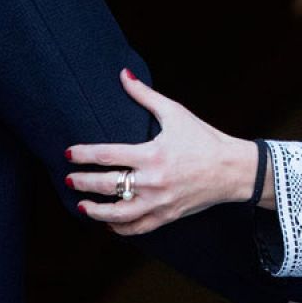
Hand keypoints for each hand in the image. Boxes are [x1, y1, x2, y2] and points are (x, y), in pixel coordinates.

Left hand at [65, 70, 256, 234]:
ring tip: (82, 206)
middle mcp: (152, 181)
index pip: (105, 155)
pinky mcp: (167, 216)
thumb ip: (145, 95)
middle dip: (82, 182)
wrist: (232, 170)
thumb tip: (123, 74)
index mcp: (151, 154)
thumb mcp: (175, 113)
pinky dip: (120, 228)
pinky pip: (137, 228)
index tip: (69, 154)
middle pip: (106, 185)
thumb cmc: (204, 138)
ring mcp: (159, 202)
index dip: (82, 155)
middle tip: (69, 179)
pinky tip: (109, 223)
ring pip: (118, 214)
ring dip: (95, 211)